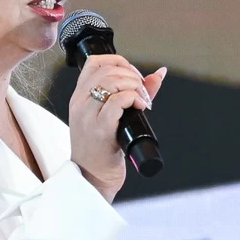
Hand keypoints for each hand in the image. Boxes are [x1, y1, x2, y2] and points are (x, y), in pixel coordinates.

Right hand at [66, 54, 164, 197]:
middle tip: (142, 90)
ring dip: (134, 85)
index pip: (95, 62)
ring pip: (111, 82)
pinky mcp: (99, 130)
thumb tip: (159, 73)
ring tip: (141, 99)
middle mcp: (80, 103)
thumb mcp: (113, 116)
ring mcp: (87, 116)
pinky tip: (140, 107)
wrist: (92, 178)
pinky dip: (133, 98)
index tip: (133, 76)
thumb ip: (135, 92)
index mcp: (80, 97)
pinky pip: (116, 102)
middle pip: (106, 69)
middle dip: (131, 74)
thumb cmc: (103, 149)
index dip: (119, 61)